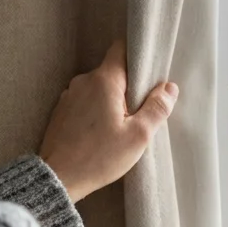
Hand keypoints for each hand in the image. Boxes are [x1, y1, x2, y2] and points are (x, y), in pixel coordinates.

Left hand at [39, 41, 177, 201]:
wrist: (58, 178)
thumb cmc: (99, 157)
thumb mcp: (138, 136)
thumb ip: (157, 108)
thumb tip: (169, 88)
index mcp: (104, 80)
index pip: (121, 48)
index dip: (138, 55)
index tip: (151, 72)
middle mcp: (83, 81)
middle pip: (113, 71)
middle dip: (130, 86)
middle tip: (142, 110)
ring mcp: (69, 95)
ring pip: (100, 87)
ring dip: (113, 99)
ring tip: (122, 125)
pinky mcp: (62, 111)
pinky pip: (87, 101)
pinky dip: (98, 109)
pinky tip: (104, 132)